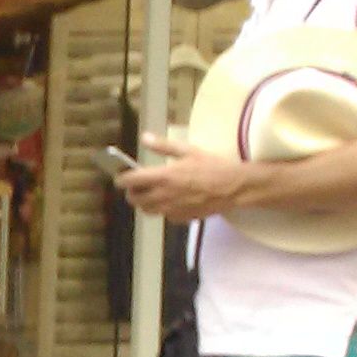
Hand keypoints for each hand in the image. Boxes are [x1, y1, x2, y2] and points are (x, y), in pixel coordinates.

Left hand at [120, 133, 249, 221]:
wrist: (234, 187)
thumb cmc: (213, 166)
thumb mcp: (188, 150)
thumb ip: (163, 146)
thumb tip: (144, 138)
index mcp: (163, 177)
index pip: (129, 181)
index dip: (122, 179)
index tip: (122, 176)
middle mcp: (163, 196)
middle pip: (134, 199)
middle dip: (132, 191)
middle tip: (139, 184)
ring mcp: (171, 210)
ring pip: (146, 210)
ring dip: (145, 201)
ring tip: (154, 191)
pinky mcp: (180, 218)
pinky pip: (163, 215)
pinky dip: (162, 208)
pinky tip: (172, 199)